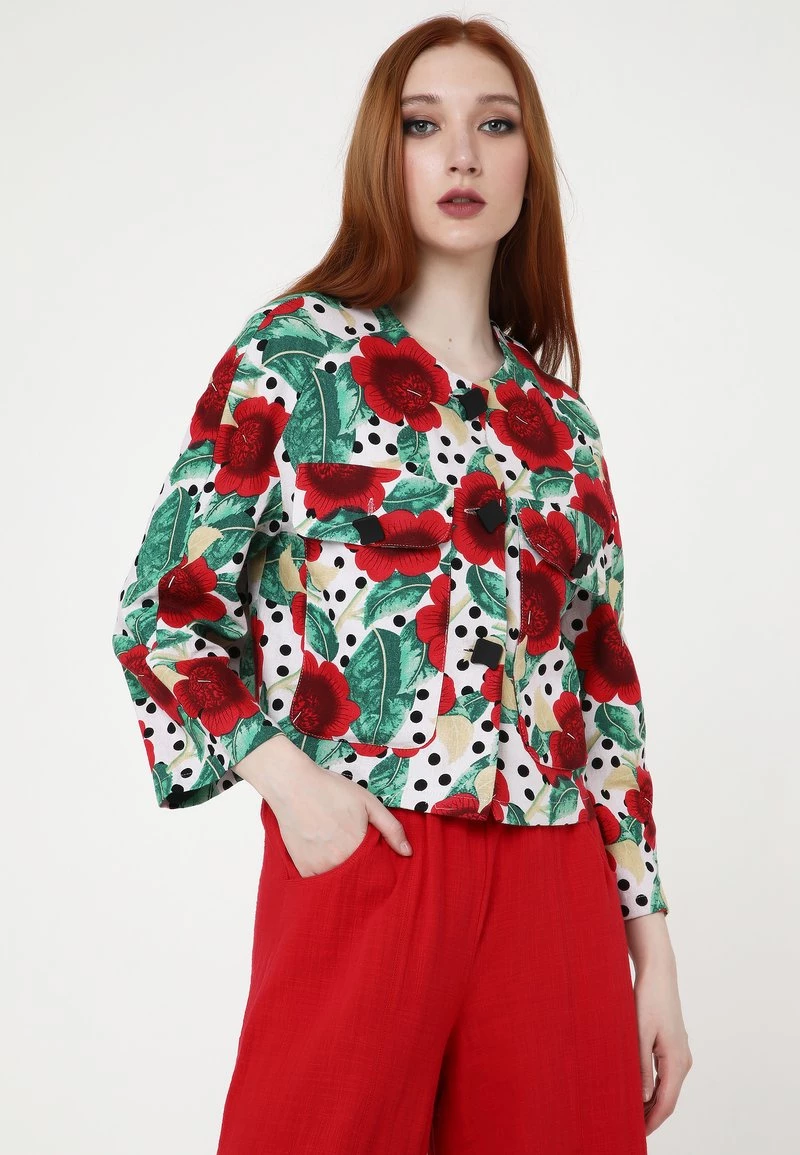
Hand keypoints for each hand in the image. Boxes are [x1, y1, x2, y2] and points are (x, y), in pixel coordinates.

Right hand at [253, 739, 412, 877]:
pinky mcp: (302, 868)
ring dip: (343, 874)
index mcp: (358, 847)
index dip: (379, 865)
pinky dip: (324, 874)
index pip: (376, 871)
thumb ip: (391, 828)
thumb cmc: (331, 790)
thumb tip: (408, 852)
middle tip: (355, 851)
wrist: (293, 785)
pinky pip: (318, 882)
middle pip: (358, 878)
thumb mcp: (368, 802)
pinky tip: (325, 856)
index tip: (376, 857)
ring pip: (338, 882)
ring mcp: (318, 868)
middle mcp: (338, 862)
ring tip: (340, 853)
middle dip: (362, 872)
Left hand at [634, 958, 692, 1134]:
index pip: (666, 1103)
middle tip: (629, 1127)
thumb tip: (644, 1098)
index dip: (652, 1121)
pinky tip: (639, 1090)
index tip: (636, 1133)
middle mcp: (683, 1061)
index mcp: (676, 1061)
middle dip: (651, 1116)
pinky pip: (666, 1075)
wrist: (659, 973)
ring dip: (652, 1103)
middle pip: (668, 1099)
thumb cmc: (647, 999)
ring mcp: (681, 1054)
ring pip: (668, 1088)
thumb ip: (642, 1067)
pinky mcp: (675, 1046)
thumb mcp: (639, 1034)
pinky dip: (654, 1088)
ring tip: (631, 1113)